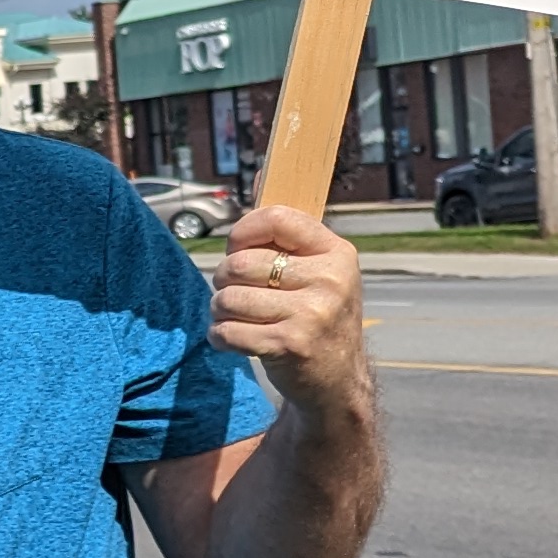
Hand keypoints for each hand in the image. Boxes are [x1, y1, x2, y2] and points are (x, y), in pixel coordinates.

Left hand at [209, 205, 369, 418]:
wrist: (337, 382)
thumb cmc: (314, 317)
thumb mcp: (316, 272)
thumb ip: (286, 234)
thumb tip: (261, 175)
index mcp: (336, 252)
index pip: (273, 217)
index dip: (241, 233)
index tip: (238, 250)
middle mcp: (331, 279)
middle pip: (239, 264)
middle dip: (224, 281)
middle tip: (237, 295)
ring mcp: (313, 314)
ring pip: (227, 298)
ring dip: (220, 311)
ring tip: (238, 319)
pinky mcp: (291, 345)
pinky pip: (227, 331)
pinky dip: (220, 338)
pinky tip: (234, 341)